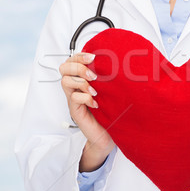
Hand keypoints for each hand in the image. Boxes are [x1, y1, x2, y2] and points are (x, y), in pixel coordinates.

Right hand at [59, 52, 114, 170]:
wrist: (109, 135)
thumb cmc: (111, 112)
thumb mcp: (112, 91)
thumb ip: (111, 77)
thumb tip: (125, 60)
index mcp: (83, 79)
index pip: (72, 60)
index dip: (79, 56)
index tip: (94, 57)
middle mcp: (76, 88)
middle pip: (64, 68)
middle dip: (78, 67)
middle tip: (93, 75)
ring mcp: (74, 99)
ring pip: (65, 81)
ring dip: (81, 82)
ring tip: (95, 90)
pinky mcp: (75, 110)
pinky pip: (73, 98)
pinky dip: (85, 98)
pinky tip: (96, 103)